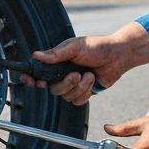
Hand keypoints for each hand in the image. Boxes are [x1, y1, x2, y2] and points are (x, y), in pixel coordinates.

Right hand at [29, 22, 148, 104]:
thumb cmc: (96, 47)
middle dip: (66, 83)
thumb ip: (56, 53)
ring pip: (66, 96)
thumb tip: (36, 55)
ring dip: (80, 87)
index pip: (37, 72)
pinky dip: (86, 92)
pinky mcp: (83, 92)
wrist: (117, 56)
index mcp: (56, 61)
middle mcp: (62, 74)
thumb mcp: (75, 46)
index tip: (33, 81)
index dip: (31, 79)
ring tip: (89, 74)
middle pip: (52, 89)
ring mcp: (72, 84)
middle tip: (76, 74)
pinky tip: (92, 81)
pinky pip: (77, 101)